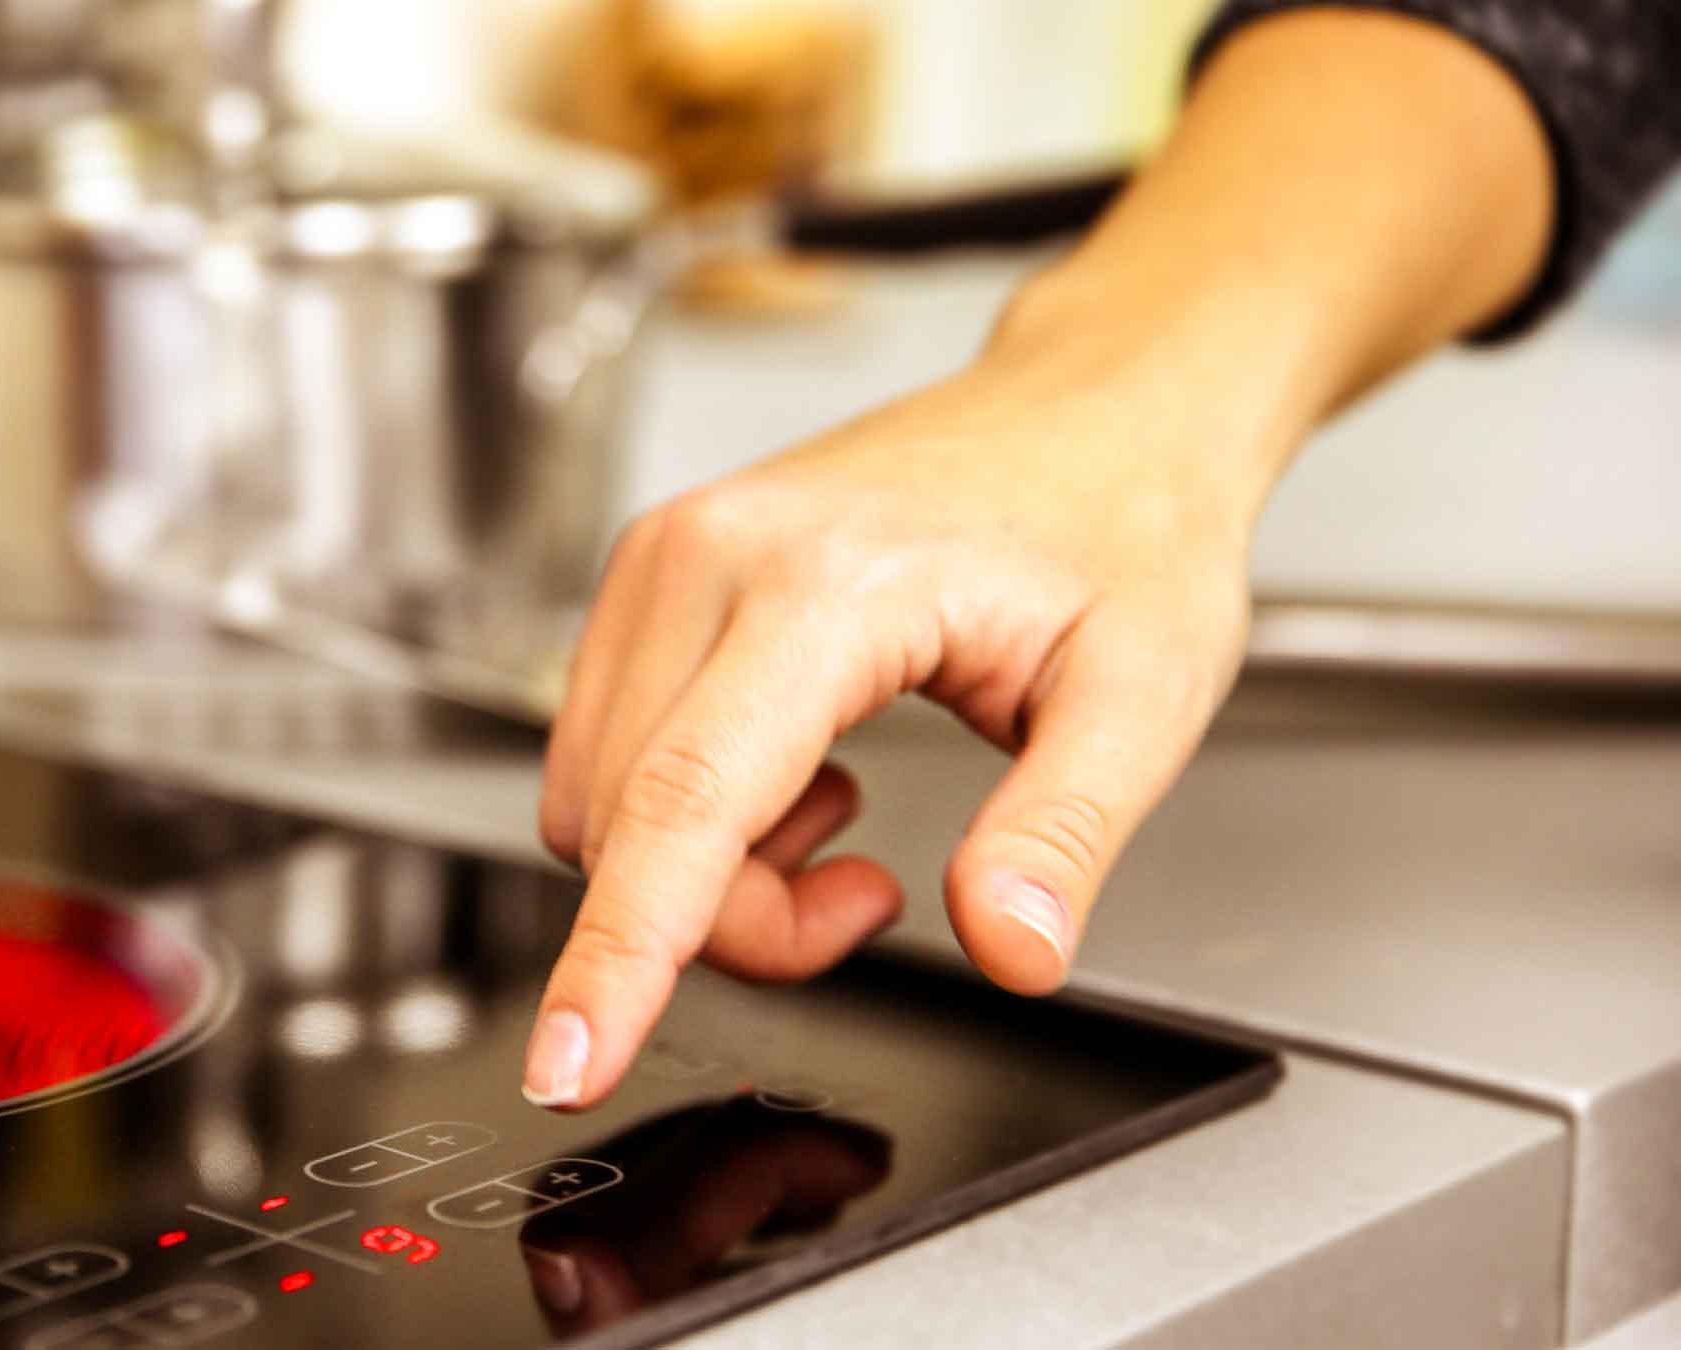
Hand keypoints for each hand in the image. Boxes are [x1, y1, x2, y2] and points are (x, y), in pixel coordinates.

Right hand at [525, 350, 1258, 1109]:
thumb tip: (1010, 952)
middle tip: (873, 897)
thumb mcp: (1144, 692)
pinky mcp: (652, 572)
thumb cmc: (1122, 523)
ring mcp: (665, 556)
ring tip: (848, 820)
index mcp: (824, 585)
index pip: (685, 804)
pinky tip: (800, 772)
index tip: (572, 1062)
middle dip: (734, 921)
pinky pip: (610, 749)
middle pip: (634, 827)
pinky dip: (688, 812)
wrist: (1095, 405)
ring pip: (602, 799)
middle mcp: (708, 556)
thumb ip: (1062, 834)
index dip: (620, 954)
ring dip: (705, 870)